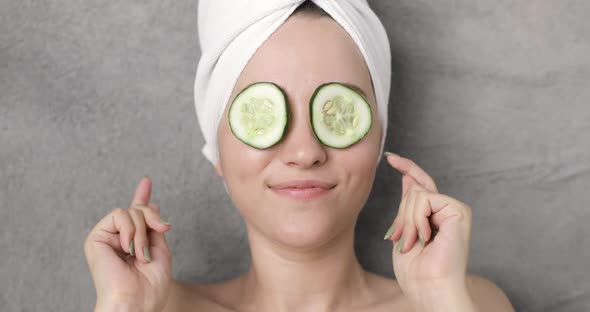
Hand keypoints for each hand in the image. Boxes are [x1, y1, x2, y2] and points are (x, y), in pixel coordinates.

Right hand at [84, 176, 171, 311]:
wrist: (136, 301)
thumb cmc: (150, 285)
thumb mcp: (160, 249)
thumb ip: (154, 227)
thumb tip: (152, 205)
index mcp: (134, 242)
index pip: (138, 215)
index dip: (143, 197)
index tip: (146, 181)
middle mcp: (119, 238)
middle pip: (138, 210)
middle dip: (153, 219)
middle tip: (162, 231)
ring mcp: (107, 237)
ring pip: (130, 211)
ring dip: (142, 231)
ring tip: (140, 254)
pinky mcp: (96, 238)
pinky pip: (119, 214)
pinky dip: (130, 229)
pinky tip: (128, 248)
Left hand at [382, 153, 472, 305]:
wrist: (429, 288)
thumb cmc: (416, 271)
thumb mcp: (404, 231)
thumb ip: (408, 206)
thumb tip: (408, 178)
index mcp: (434, 215)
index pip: (420, 183)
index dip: (406, 168)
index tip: (390, 157)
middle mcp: (446, 209)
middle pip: (414, 189)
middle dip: (401, 215)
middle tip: (403, 241)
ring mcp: (454, 209)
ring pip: (416, 193)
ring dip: (408, 221)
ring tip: (414, 243)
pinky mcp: (459, 211)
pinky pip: (425, 199)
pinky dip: (417, 219)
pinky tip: (425, 236)